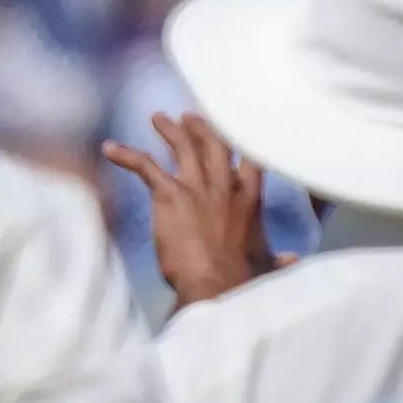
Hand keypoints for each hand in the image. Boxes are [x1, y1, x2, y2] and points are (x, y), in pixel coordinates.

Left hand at [106, 114, 277, 307]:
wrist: (216, 285)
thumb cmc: (243, 281)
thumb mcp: (266, 265)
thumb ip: (278, 259)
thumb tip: (293, 262)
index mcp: (250, 199)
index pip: (250, 157)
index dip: (241, 139)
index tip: (234, 127)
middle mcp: (225, 186)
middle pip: (215, 143)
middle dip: (202, 127)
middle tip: (189, 117)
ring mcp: (197, 187)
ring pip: (183, 147)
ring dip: (170, 131)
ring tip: (159, 119)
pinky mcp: (171, 195)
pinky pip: (145, 166)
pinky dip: (126, 155)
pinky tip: (109, 149)